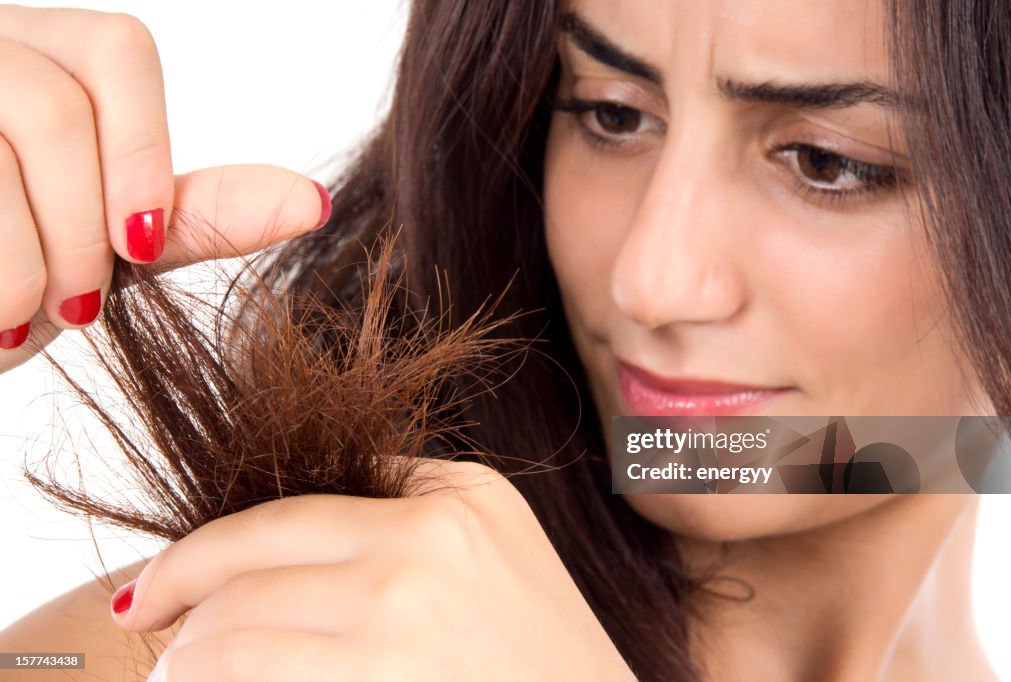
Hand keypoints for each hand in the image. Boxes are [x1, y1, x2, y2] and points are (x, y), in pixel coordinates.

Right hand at [0, 6, 330, 371]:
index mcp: (38, 52)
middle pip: (54, 104)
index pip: (119, 48)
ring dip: (24, 260)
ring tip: (14, 317)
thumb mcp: (107, 243)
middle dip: (81, 230)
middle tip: (76, 308)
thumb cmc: (8, 275)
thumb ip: (192, 215)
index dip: (142, 152)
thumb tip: (313, 200)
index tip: (142, 246)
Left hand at [110, 461, 636, 680]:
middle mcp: (420, 551)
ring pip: (234, 641)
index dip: (199, 553)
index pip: (280, 515)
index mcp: (446, 503)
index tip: (162, 587)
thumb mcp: (495, 531)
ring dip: (186, 666)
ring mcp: (399, 627)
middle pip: (244, 572)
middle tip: (157, 638)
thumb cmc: (547, 645)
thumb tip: (285, 510)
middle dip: (178, 609)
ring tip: (174, 680)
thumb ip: (406, 497)